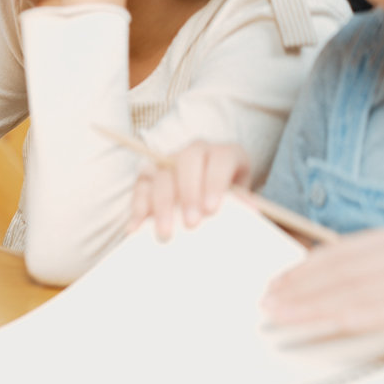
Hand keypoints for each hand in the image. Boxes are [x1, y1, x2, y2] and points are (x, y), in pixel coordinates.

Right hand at [130, 141, 250, 240]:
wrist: (212, 189)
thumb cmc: (229, 194)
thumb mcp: (241, 194)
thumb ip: (242, 200)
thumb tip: (248, 210)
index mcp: (224, 153)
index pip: (219, 160)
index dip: (215, 183)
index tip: (212, 209)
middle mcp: (195, 151)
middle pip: (186, 162)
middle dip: (188, 193)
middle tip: (191, 223)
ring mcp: (169, 160)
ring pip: (160, 175)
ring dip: (162, 205)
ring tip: (165, 233)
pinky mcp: (149, 174)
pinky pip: (139, 187)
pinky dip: (137, 207)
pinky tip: (136, 227)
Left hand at [263, 226, 383, 342]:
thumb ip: (365, 271)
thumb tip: (310, 269)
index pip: (339, 253)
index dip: (302, 270)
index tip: (272, 285)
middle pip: (343, 272)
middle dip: (300, 289)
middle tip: (266, 303)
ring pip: (359, 291)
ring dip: (316, 306)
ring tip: (284, 317)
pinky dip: (357, 316)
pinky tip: (332, 323)